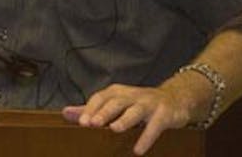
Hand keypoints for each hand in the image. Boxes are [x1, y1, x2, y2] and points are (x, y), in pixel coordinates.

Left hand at [62, 83, 192, 155]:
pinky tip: (138, 150)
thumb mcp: (115, 103)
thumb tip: (66, 113)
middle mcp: (132, 96)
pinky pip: (155, 126)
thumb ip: (92, 109)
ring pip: (135, 110)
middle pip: (116, 102)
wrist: (175, 98)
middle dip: (104, 112)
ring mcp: (149, 104)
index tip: (80, 121)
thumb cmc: (139, 103)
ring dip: (125, 119)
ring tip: (114, 129)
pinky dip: (146, 137)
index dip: (91, 108)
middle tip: (92, 124)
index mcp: (118, 92)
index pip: (101, 97)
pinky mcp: (164, 114)